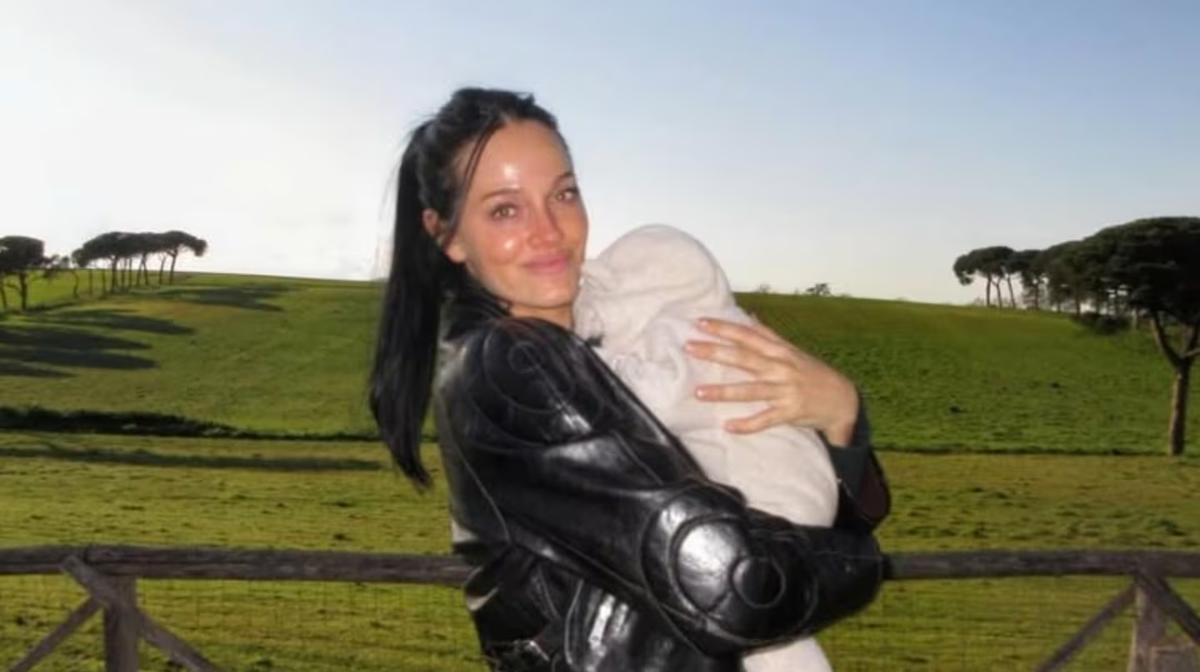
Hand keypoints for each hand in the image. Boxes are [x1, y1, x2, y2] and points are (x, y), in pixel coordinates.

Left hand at [684, 317, 859, 444]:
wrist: (843, 400)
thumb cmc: (812, 373)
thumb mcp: (792, 351)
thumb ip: (769, 335)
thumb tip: (749, 315)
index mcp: (779, 351)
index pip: (747, 335)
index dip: (724, 328)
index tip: (700, 322)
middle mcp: (781, 368)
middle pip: (744, 358)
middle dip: (716, 352)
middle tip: (689, 347)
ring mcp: (785, 390)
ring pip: (750, 390)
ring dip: (724, 392)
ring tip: (698, 393)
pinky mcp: (790, 412)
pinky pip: (765, 419)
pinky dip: (747, 424)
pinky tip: (728, 426)